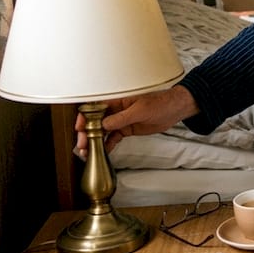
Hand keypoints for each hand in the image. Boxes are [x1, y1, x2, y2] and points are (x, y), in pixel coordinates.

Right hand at [74, 85, 199, 155]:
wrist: (174, 110)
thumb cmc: (160, 103)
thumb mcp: (140, 110)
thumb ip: (122, 118)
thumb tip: (105, 124)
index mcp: (117, 99)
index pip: (94, 107)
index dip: (84, 117)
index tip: (79, 127)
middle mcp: (116, 109)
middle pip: (95, 121)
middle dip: (87, 133)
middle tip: (82, 144)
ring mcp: (120, 120)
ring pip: (102, 131)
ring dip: (94, 141)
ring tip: (88, 151)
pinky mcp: (126, 129)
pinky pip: (113, 137)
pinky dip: (107, 145)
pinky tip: (102, 152)